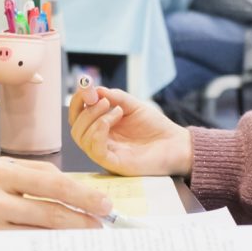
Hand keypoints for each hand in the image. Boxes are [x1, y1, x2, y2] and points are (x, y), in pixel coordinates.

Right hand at [0, 157, 112, 250]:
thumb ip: (21, 175)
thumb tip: (63, 187)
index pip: (50, 182)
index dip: (81, 194)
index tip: (103, 203)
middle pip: (50, 211)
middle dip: (82, 220)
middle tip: (103, 226)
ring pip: (38, 234)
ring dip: (66, 239)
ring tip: (85, 241)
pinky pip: (18, 250)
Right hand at [69, 84, 193, 177]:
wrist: (175, 143)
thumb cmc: (155, 127)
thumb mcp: (133, 106)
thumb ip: (115, 97)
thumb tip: (95, 89)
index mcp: (102, 128)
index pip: (78, 117)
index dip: (78, 101)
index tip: (86, 87)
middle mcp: (100, 141)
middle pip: (75, 128)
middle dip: (83, 109)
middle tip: (100, 98)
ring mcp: (105, 153)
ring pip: (81, 138)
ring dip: (94, 118)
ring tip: (116, 109)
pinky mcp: (113, 163)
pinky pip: (95, 149)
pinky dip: (99, 130)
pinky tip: (114, 118)